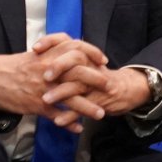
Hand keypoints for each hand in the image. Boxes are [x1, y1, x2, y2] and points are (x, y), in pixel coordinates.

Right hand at [0, 35, 103, 128]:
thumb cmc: (12, 66)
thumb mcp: (34, 54)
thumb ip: (53, 52)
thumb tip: (70, 53)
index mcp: (49, 55)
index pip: (77, 48)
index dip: (93, 53)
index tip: (103, 61)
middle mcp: (49, 70)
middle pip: (80, 73)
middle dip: (97, 80)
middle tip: (108, 86)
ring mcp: (44, 89)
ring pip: (71, 98)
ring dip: (88, 107)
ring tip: (100, 114)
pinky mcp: (35, 105)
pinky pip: (56, 115)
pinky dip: (67, 123)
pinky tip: (77, 128)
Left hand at [33, 34, 151, 127]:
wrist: (126, 88)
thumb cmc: (98, 76)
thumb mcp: (84, 62)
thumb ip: (65, 57)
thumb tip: (40, 53)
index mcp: (83, 54)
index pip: (67, 40)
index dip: (51, 42)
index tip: (35, 48)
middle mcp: (90, 65)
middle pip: (75, 59)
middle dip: (59, 66)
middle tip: (44, 76)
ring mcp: (96, 83)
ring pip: (78, 85)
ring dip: (61, 93)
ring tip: (45, 100)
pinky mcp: (100, 100)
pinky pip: (84, 107)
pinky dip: (71, 115)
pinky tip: (58, 121)